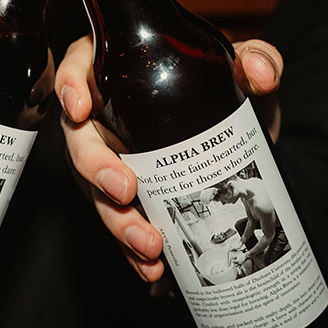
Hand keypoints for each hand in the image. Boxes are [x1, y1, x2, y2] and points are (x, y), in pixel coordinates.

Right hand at [55, 35, 282, 281]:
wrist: (239, 144)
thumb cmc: (227, 95)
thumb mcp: (242, 73)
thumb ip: (257, 60)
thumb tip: (258, 72)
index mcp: (117, 73)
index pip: (78, 67)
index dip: (69, 85)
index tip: (81, 109)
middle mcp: (102, 117)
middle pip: (79, 140)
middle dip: (95, 168)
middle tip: (125, 190)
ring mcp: (109, 160)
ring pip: (94, 190)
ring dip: (116, 221)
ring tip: (149, 244)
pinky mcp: (122, 199)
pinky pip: (117, 223)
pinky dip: (130, 249)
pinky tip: (151, 267)